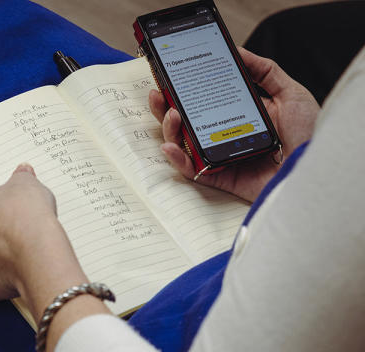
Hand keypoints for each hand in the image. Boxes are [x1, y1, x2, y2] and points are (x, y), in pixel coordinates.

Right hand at [150, 47, 319, 201]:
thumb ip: (265, 70)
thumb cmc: (308, 135)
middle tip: (160, 93)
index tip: (172, 78)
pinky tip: (171, 145)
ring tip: (172, 114)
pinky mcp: (219, 176)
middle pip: (187, 121)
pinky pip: (191, 170)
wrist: (314, 167)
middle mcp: (226, 135)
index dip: (186, 91)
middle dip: (167, 107)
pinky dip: (177, 158)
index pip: (205, 101)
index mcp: (239, 115)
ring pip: (184, 143)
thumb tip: (237, 51)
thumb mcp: (290, 92)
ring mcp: (220, 156)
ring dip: (170, 128)